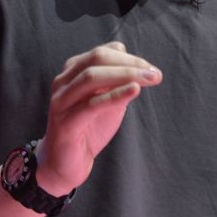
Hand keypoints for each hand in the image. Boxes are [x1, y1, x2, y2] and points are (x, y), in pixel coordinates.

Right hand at [34, 41, 161, 194]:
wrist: (65, 164)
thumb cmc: (88, 128)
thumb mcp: (107, 101)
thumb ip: (118, 84)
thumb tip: (139, 66)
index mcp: (73, 72)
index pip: (103, 53)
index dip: (130, 57)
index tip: (152, 69)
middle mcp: (63, 81)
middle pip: (97, 59)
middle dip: (130, 63)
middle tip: (155, 74)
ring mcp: (61, 101)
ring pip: (92, 77)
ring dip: (125, 75)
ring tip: (149, 80)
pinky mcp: (65, 122)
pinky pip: (91, 104)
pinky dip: (115, 95)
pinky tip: (134, 91)